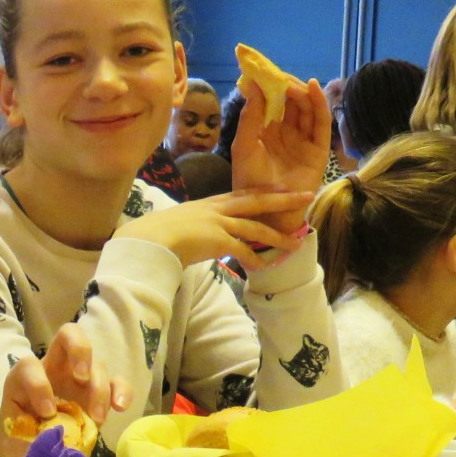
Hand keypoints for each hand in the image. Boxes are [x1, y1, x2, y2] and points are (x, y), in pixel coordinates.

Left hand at [0, 324, 130, 456]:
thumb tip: (48, 429)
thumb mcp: (13, 432)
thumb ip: (24, 428)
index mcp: (27, 376)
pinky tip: (119, 407)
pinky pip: (118, 383)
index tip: (46, 413)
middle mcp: (55, 369)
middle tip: (81, 378)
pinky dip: (122, 392)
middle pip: (69, 334)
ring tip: (96, 418)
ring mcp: (80, 379)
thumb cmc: (21, 438)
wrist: (35, 452)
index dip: (38, 384)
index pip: (29, 365)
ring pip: (98, 365)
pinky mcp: (100, 394)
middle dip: (79, 350)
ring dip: (100, 388)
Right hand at [117, 190, 310, 268]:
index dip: (265, 192)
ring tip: (295, 244)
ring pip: (256, 228)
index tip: (283, 190)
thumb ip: (196, 226)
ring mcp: (218, 224)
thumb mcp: (182, 222)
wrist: (149, 239)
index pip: (243, 194)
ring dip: (277, 237)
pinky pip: (242, 251)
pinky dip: (254, 259)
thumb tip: (200, 235)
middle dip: (284, 200)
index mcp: (210, 203)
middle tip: (306, 196)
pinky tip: (264, 266)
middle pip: (257, 202)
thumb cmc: (158, 234)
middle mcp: (217, 209)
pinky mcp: (217, 240)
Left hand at [230, 77, 329, 233]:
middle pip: (291, 101)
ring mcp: (303, 139)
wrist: (266, 212)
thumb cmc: (250, 183)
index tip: (263, 68)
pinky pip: (321, 122)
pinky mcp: (318, 148)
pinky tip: (313, 89)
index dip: (270, 84)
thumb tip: (255, 87)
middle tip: (279, 75)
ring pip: (307, 108)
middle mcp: (286, 131)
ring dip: (302, 92)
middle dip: (287, 85)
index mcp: (266, 130)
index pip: (272, 101)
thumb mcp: (244, 147)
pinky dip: (320, 104)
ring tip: (294, 83)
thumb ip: (249, 119)